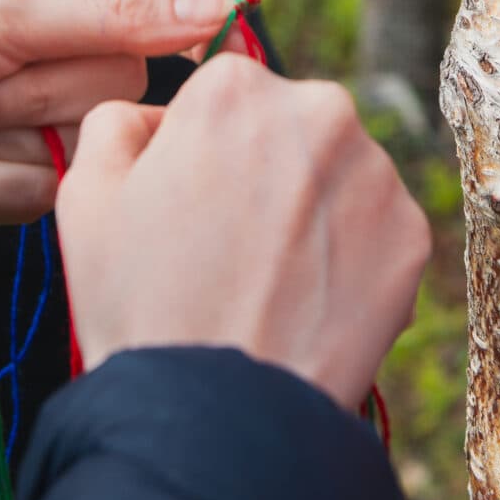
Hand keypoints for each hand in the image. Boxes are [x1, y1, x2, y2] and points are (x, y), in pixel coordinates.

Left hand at [0, 0, 234, 242]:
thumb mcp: (5, 12)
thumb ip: (116, 15)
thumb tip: (224, 5)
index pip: (142, 14)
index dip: (152, 32)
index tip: (189, 43)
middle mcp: (42, 52)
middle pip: (116, 88)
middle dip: (38, 98)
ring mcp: (22, 123)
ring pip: (82, 150)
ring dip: (5, 145)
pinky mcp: (1, 186)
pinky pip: (41, 198)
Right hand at [57, 55, 429, 406]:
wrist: (216, 411)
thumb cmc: (141, 304)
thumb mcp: (86, 194)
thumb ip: (117, 119)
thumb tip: (157, 112)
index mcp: (236, 88)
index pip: (226, 92)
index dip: (203, 150)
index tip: (192, 204)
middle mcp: (320, 109)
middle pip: (290, 126)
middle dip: (267, 170)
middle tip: (230, 247)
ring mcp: (376, 172)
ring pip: (339, 175)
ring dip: (313, 210)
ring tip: (268, 282)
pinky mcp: (413, 233)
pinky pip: (377, 230)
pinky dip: (350, 258)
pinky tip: (308, 302)